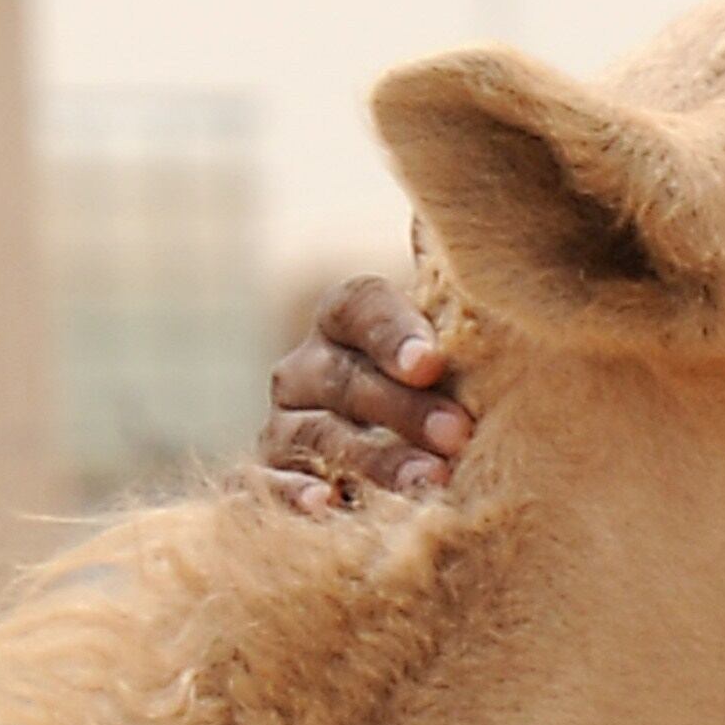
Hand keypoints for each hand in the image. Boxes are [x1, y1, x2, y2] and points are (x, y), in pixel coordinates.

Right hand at [255, 275, 478, 508]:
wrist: (406, 469)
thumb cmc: (443, 396)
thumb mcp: (459, 349)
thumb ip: (457, 295)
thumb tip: (455, 218)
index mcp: (346, 322)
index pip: (360, 306)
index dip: (393, 332)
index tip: (432, 363)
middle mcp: (306, 369)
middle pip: (346, 379)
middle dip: (404, 409)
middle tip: (460, 434)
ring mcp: (283, 427)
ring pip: (318, 437)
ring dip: (373, 461)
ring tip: (430, 483)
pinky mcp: (266, 481)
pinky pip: (264, 485)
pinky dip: (290, 496)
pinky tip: (327, 506)